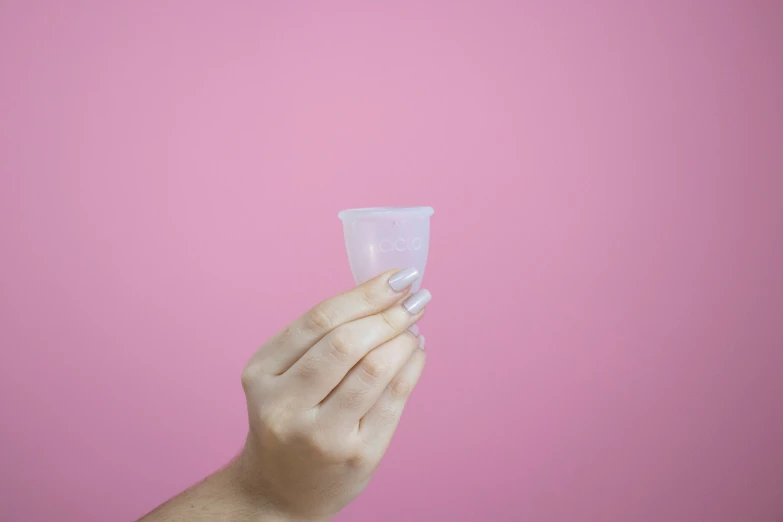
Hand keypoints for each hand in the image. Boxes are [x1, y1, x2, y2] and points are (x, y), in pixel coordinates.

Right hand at [236, 268, 430, 520]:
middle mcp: (285, 407)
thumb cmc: (288, 420)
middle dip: (388, 313)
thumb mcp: (281, 377)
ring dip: (404, 338)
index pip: (319, 321)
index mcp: (262, 375)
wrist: (280, 490)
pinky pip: (394, 399)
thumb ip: (320, 339)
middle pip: (346, 343)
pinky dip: (412, 367)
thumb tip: (385, 295)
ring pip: (374, 369)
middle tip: (414, 298)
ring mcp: (322, 436)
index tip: (396, 277)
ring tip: (413, 325)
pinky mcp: (358, 456)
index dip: (364, 293)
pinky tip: (416, 351)